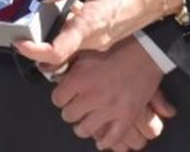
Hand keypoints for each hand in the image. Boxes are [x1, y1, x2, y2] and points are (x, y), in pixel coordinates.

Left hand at [16, 0, 183, 68]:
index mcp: (89, 26)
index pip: (56, 52)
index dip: (34, 52)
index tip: (19, 43)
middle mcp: (93, 42)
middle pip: (58, 53)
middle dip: (41, 42)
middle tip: (30, 25)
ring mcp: (100, 44)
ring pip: (69, 47)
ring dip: (57, 35)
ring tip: (54, 13)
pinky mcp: (104, 40)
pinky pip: (81, 41)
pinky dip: (71, 31)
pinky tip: (74, 11)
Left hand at [50, 38, 171, 150]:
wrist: (146, 52)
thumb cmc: (116, 47)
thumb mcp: (85, 51)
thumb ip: (65, 63)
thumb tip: (44, 69)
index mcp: (79, 79)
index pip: (57, 99)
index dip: (61, 97)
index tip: (66, 95)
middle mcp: (91, 96)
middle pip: (68, 116)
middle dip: (71, 111)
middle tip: (78, 107)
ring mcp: (109, 109)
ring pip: (84, 130)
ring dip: (83, 127)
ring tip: (86, 122)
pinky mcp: (126, 117)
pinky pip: (111, 138)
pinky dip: (105, 141)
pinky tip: (102, 140)